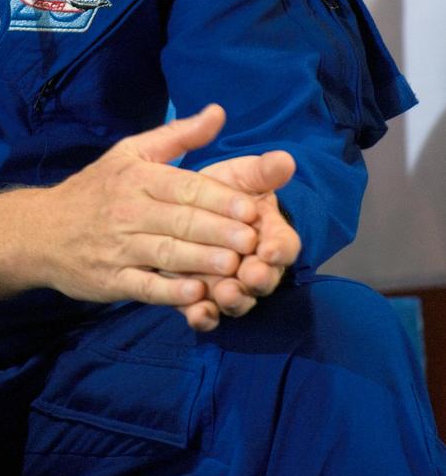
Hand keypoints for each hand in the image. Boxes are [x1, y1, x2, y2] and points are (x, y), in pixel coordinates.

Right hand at [36, 104, 260, 310]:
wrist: (41, 229)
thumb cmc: (96, 188)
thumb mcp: (130, 152)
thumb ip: (178, 135)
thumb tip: (219, 112)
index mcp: (137, 177)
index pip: (183, 186)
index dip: (219, 199)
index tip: (251, 208)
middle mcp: (128, 210)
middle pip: (180, 221)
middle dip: (218, 231)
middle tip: (253, 241)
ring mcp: (119, 246)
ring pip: (166, 254)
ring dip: (201, 261)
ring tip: (234, 267)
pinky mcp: (111, 279)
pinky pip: (144, 286)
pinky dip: (169, 291)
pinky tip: (195, 294)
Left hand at [173, 151, 300, 331]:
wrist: (188, 207)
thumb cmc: (224, 191)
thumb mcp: (241, 176)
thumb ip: (262, 172)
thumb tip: (286, 159)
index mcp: (270, 236)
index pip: (284, 246)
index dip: (280, 249)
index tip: (271, 248)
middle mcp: (254, 266)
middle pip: (264, 278)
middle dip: (259, 278)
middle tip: (250, 275)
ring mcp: (228, 284)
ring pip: (237, 299)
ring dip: (234, 299)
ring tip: (226, 293)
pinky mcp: (200, 298)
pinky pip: (205, 313)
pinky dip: (203, 316)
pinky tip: (196, 314)